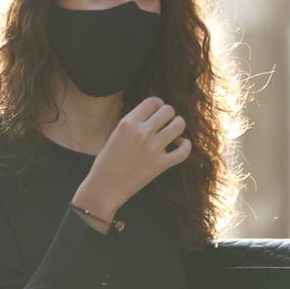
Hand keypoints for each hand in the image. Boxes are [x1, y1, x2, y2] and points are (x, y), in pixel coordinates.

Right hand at [71, 97, 191, 228]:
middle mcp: (142, 132)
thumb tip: (154, 114)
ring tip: (172, 134)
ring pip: (179, 125)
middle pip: (168, 110)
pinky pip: (183, 150)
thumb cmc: (107, 161)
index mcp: (128, 122)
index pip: (153, 101)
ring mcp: (153, 148)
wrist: (104, 187)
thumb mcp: (116, 134)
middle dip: (168, 116)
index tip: (157, 113)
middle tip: (164, 124)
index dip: (159, 105)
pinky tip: (179, 145)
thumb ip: (134, 123)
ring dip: (177, 127)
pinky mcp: (160, 165)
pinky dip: (185, 145)